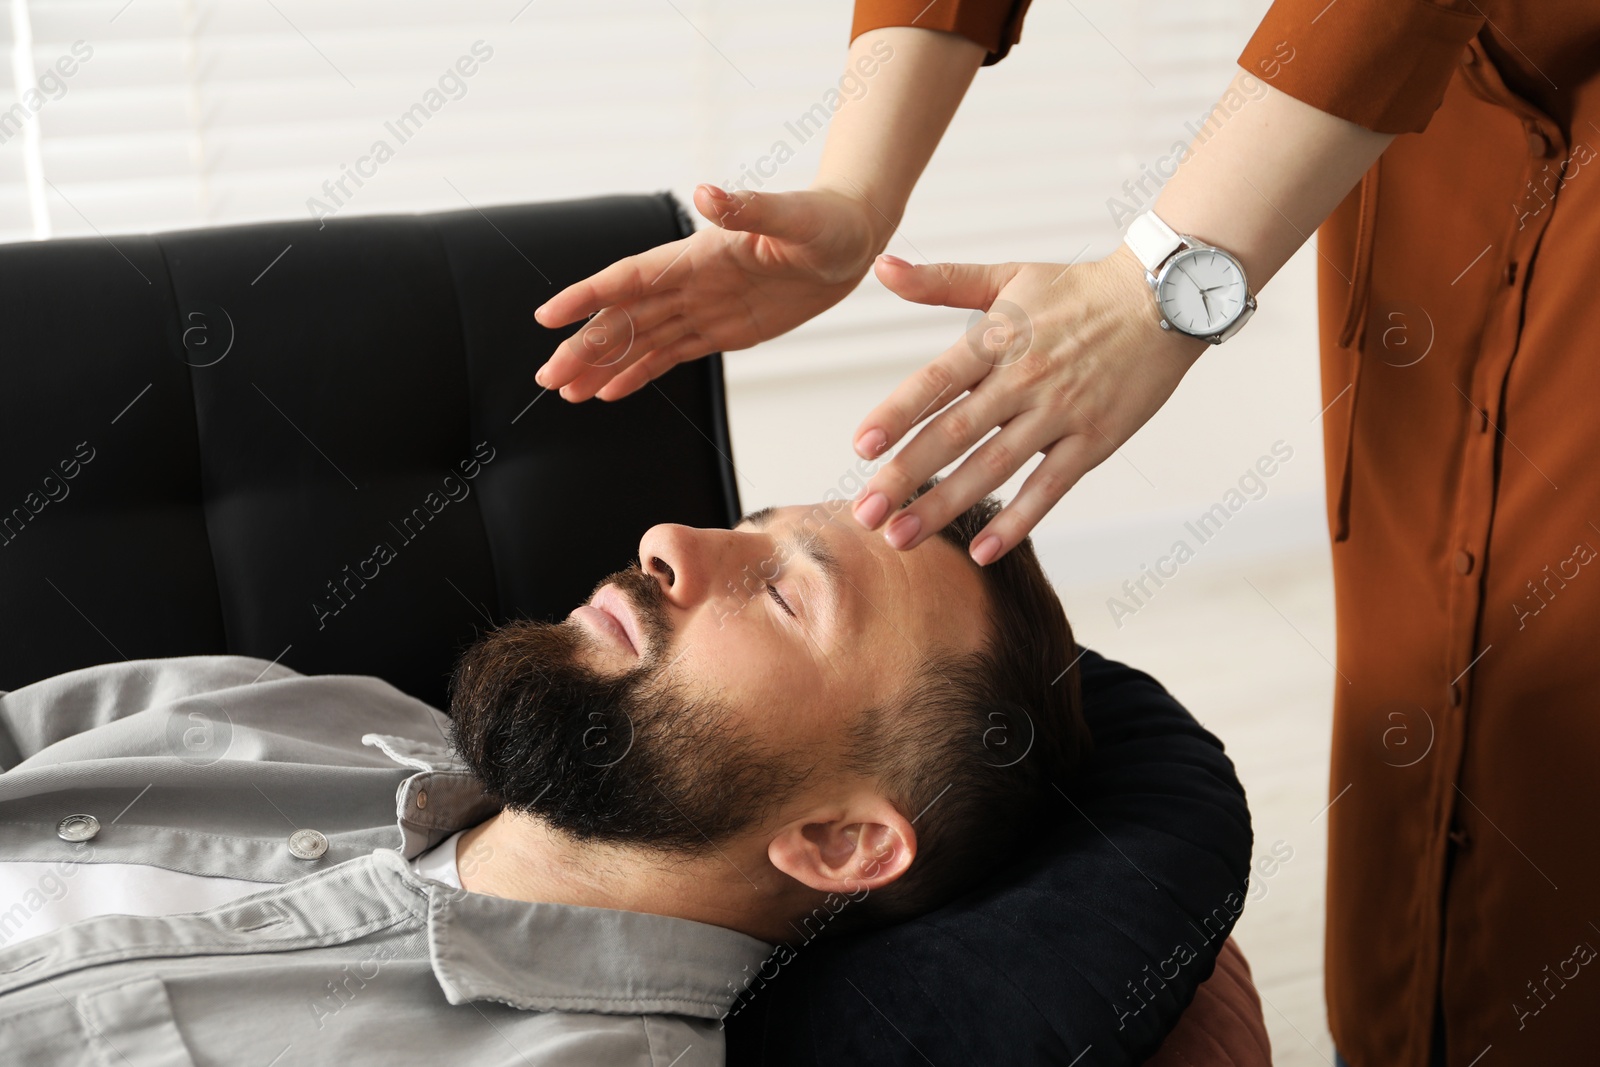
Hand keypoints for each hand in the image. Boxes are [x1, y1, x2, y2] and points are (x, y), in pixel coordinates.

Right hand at [533, 184, 889, 401]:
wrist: (852, 238)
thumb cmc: (826, 221)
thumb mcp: (794, 217)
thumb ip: (749, 208)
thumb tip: (707, 193)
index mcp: (697, 255)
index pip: (630, 278)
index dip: (588, 296)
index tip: (549, 316)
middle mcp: (689, 282)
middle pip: (624, 318)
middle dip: (584, 347)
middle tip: (548, 378)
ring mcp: (702, 307)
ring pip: (640, 341)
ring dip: (602, 365)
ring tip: (567, 392)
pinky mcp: (722, 330)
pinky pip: (671, 355)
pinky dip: (638, 373)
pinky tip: (609, 391)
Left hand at [849, 246, 1208, 564]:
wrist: (1165, 299)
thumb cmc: (1078, 291)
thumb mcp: (1008, 277)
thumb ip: (940, 280)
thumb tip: (882, 265)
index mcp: (997, 339)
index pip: (936, 380)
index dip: (897, 413)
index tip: (861, 447)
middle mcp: (1024, 378)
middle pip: (955, 432)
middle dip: (906, 476)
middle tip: (865, 513)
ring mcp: (1060, 412)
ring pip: (994, 467)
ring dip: (945, 505)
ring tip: (901, 538)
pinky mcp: (1094, 440)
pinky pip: (1050, 487)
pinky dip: (1016, 520)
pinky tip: (981, 550)